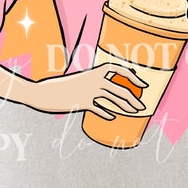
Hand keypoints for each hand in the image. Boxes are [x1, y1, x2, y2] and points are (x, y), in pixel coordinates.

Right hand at [27, 63, 147, 117]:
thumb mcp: (79, 81)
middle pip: (121, 89)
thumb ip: (94, 84)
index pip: (119, 69)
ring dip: (126, 107)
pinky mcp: (83, 103)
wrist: (43, 92)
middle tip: (143, 107)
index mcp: (94, 71)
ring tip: (135, 113)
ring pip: (114, 99)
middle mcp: (94, 80)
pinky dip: (107, 114)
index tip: (143, 85)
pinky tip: (112, 117)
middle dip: (134, 99)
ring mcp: (89, 92)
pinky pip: (99, 109)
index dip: (133, 76)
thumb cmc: (62, 87)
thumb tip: (107, 92)